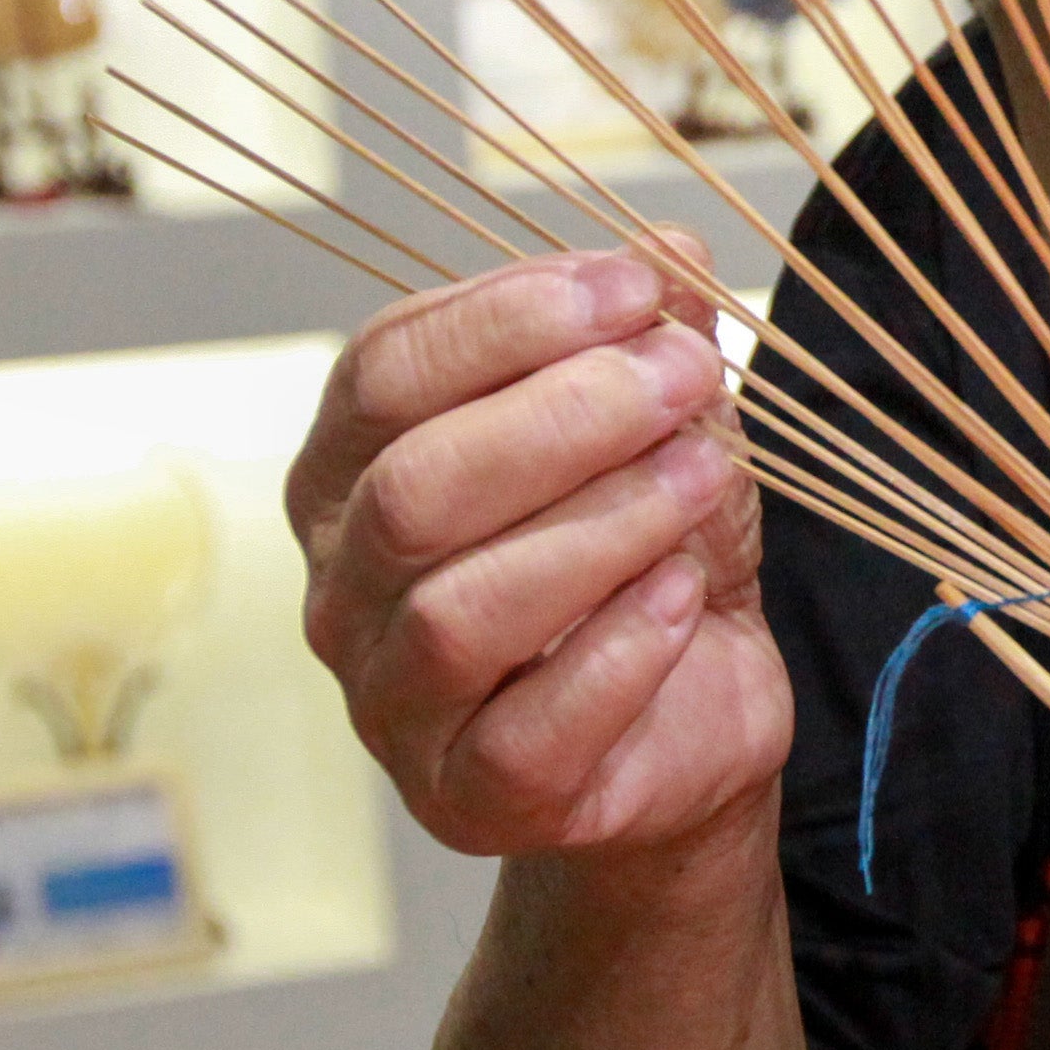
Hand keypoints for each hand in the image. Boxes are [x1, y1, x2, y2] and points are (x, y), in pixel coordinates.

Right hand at [287, 250, 781, 862]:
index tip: (633, 287)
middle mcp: (345, 591)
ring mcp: (395, 705)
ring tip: (705, 479)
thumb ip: (651, 346)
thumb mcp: (660, 436)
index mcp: (354, 476)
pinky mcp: (468, 799)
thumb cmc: (644, 562)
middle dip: (563, 415)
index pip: (382, 372)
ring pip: (460, 609)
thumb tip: (672, 249)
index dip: (505, 317)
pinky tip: (684, 597)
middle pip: (412, 486)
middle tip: (685, 378)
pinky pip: (526, 728)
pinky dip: (617, 652)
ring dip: (600, 527)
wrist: (691, 726)